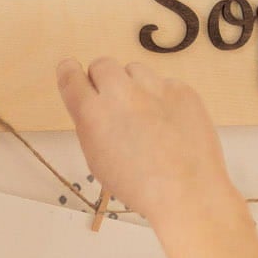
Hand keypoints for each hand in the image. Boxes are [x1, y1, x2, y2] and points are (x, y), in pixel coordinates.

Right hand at [54, 56, 235, 225]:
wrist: (187, 192)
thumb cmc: (139, 185)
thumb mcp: (98, 160)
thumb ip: (91, 125)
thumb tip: (93, 104)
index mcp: (93, 113)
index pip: (70, 75)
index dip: (70, 74)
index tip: (73, 73)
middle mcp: (120, 93)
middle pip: (102, 65)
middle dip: (104, 80)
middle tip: (116, 104)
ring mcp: (154, 87)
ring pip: (135, 71)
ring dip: (135, 87)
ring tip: (148, 117)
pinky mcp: (181, 89)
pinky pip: (165, 84)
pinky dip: (164, 99)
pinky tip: (171, 124)